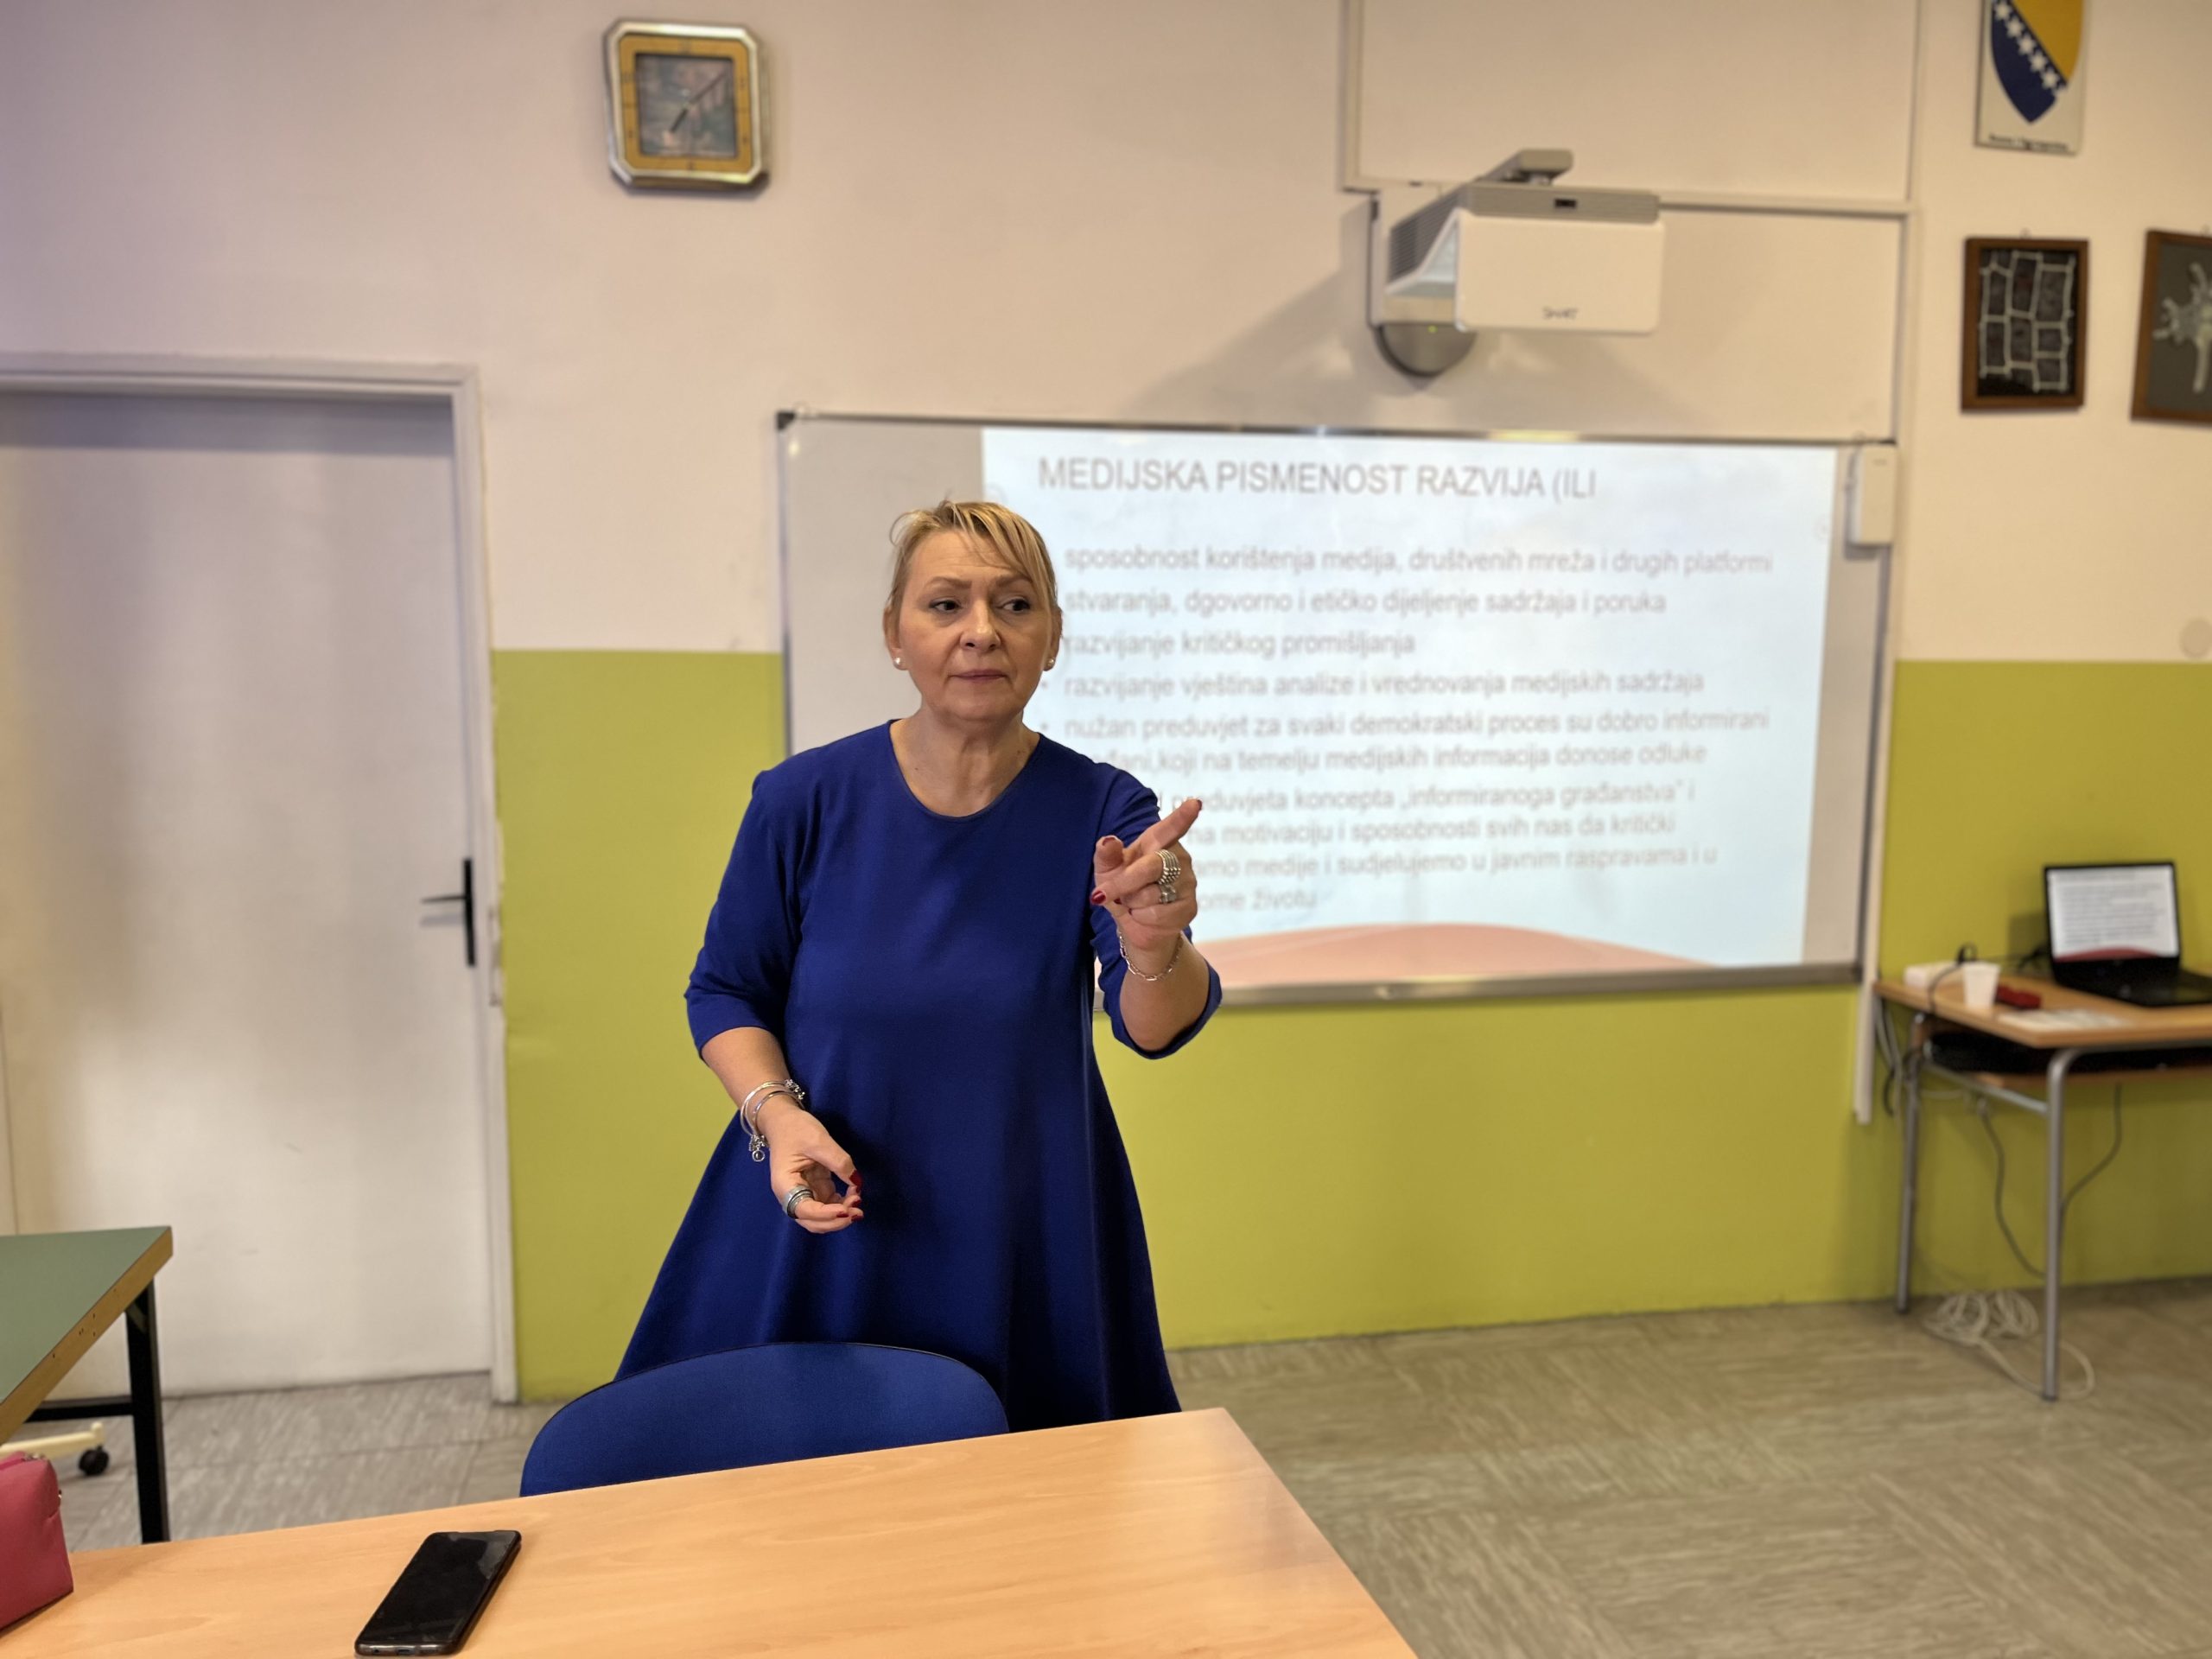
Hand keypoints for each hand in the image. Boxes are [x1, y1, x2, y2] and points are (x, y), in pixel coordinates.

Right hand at [758, 1096, 862, 1233]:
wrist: (784, 1120)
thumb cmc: (796, 1129)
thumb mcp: (819, 1141)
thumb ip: (838, 1162)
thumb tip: (856, 1182)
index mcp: (785, 1185)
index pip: (804, 1210)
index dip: (826, 1214)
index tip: (846, 1209)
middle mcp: (792, 1196)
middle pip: (812, 1221)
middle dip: (835, 1221)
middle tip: (857, 1212)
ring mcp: (804, 1193)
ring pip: (821, 1218)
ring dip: (839, 1216)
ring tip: (858, 1203)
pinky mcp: (814, 1188)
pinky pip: (828, 1206)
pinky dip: (841, 1205)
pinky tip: (853, 1196)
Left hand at [1092, 797, 1202, 969]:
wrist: (1135, 924)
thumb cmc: (1122, 888)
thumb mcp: (1107, 870)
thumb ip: (1106, 854)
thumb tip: (1109, 840)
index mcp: (1158, 842)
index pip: (1170, 828)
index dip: (1182, 816)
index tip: (1194, 804)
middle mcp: (1178, 858)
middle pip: (1151, 866)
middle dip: (1124, 882)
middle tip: (1102, 894)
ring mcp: (1188, 883)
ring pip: (1152, 893)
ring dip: (1132, 902)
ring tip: (1133, 902)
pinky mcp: (1189, 907)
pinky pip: (1157, 913)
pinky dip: (1141, 917)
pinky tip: (1144, 915)